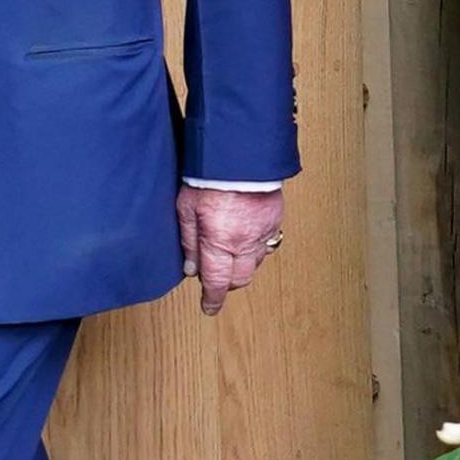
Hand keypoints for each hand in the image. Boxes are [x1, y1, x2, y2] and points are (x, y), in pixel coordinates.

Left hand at [177, 185, 285, 315]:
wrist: (239, 152)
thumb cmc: (209, 175)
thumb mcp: (186, 208)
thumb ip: (189, 242)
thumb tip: (191, 268)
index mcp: (220, 242)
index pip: (217, 283)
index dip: (213, 299)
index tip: (209, 307)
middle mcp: (244, 242)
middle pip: (239, 278)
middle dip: (227, 283)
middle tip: (215, 278)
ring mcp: (262, 231)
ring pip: (255, 263)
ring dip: (242, 266)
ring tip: (229, 256)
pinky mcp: (274, 218)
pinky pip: (266, 242)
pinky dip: (255, 247)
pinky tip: (244, 237)